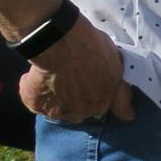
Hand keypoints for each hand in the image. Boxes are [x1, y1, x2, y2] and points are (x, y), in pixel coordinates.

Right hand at [18, 17, 133, 122]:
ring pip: (54, 107)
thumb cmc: (93, 49)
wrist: (62, 43)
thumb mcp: (118, 67)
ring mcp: (55, 111)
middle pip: (76, 108)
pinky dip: (32, 89)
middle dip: (75, 96)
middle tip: (71, 75)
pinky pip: (33, 100)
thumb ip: (121, 93)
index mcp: (100, 104)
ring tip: (54, 73)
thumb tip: (129, 117)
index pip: (99, 106)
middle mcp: (79, 113)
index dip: (94, 91)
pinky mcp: (35, 104)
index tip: (89, 81)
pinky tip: (34, 76)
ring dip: (54, 94)